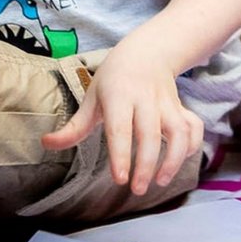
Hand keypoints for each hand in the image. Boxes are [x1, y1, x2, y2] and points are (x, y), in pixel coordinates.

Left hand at [41, 42, 202, 196]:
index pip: (120, 129)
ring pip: (179, 131)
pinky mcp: (182, 107)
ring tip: (161, 180)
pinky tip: (182, 160)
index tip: (120, 179)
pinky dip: (192, 145)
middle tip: (138, 190)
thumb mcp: (92, 97)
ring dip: (174, 158)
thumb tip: (46, 143)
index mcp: (119, 96)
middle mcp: (146, 100)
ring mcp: (167, 103)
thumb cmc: (114, 78)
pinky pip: (193, 127)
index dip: (121, 155)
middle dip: (146, 165)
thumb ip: (74, 125)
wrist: (148, 51)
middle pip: (150, 135)